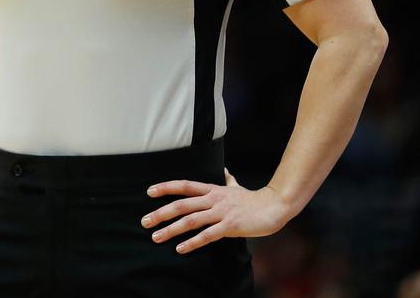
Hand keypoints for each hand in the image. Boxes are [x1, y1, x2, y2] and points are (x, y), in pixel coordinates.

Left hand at [140, 167, 292, 253]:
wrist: (274, 207)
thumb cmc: (253, 200)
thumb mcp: (236, 187)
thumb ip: (228, 180)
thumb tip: (225, 171)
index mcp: (213, 190)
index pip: (184, 186)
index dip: (166, 187)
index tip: (149, 192)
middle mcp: (213, 199)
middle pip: (182, 204)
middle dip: (161, 213)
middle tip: (145, 221)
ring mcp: (221, 212)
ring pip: (191, 220)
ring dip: (171, 229)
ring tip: (156, 237)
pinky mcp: (230, 226)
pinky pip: (207, 235)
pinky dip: (192, 243)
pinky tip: (180, 249)